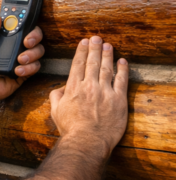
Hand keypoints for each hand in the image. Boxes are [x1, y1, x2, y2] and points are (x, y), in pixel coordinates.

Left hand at [0, 15, 44, 106]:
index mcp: (3, 40)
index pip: (20, 28)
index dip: (26, 23)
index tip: (26, 22)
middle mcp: (13, 49)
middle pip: (34, 38)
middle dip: (34, 37)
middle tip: (27, 42)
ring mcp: (19, 62)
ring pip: (37, 52)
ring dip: (32, 54)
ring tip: (20, 60)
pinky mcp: (22, 75)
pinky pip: (34, 68)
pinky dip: (29, 68)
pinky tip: (17, 71)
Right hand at [50, 37, 128, 157]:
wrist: (87, 141)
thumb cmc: (71, 128)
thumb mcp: (56, 111)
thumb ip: (56, 97)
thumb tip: (59, 89)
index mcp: (73, 88)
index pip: (77, 65)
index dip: (81, 52)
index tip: (83, 42)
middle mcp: (89, 86)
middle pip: (92, 63)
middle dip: (94, 48)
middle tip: (96, 38)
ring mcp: (105, 93)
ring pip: (107, 69)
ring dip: (107, 55)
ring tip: (108, 45)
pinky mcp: (118, 101)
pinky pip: (121, 81)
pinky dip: (122, 70)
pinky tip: (122, 62)